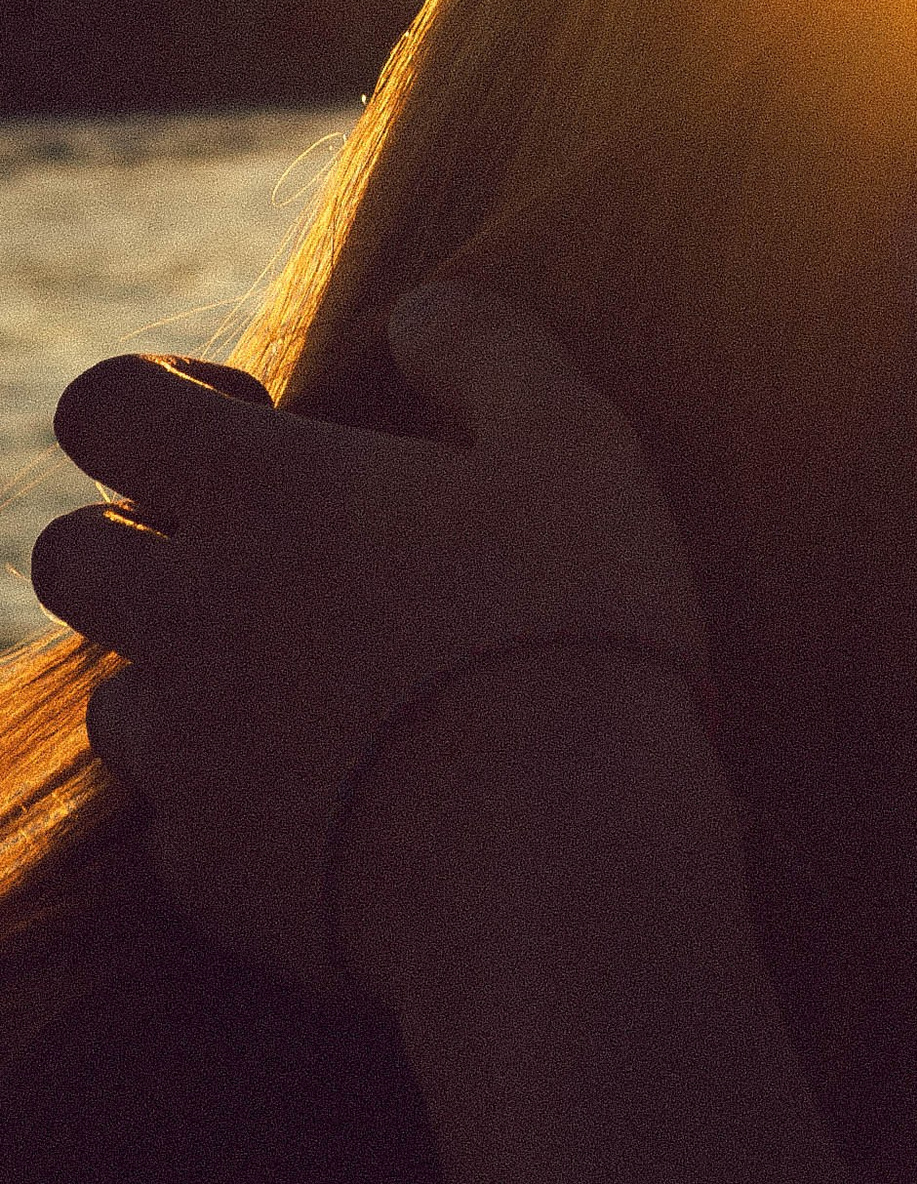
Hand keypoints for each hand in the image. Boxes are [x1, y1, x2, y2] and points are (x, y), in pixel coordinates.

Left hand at [33, 286, 708, 996]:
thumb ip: (490, 351)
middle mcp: (192, 616)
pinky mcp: (211, 872)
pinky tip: (351, 815)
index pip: (103, 405)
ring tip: (319, 695)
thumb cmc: (577, 634)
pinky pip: (185, 827)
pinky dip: (243, 809)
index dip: (151, 398)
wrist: (562, 872)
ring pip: (118, 698)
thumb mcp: (578, 448)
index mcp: (266, 494)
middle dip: (138, 538)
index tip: (246, 419)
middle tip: (265, 562)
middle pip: (70, 553)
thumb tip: (416, 311)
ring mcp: (190, 754)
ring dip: (187, 681)